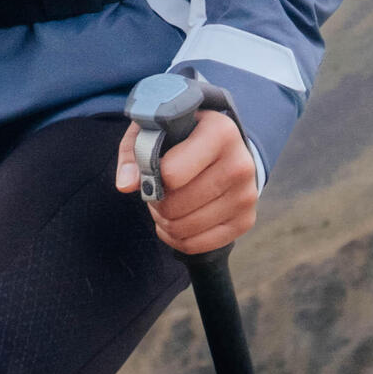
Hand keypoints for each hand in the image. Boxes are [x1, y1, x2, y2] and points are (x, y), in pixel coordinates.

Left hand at [114, 107, 257, 253]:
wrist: (227, 148)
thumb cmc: (184, 136)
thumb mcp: (156, 128)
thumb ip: (134, 152)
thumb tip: (127, 185)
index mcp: (220, 132)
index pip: (171, 173)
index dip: (152, 176)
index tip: (153, 168)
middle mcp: (240, 164)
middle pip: (175, 206)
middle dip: (156, 202)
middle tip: (157, 190)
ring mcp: (246, 196)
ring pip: (184, 228)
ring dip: (165, 221)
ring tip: (166, 202)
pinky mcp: (245, 221)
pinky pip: (196, 245)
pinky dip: (176, 238)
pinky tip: (175, 221)